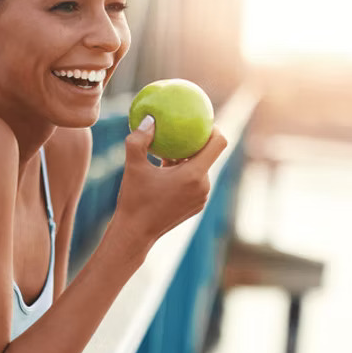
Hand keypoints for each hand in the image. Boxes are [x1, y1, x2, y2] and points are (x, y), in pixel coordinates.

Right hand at [114, 118, 222, 244]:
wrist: (136, 233)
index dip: (214, 129)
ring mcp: (202, 198)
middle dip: (196, 143)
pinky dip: (185, 174)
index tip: (201, 121)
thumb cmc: (134, 199)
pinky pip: (196, 183)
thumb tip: (150, 119)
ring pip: (201, 169)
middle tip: (180, 131)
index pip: (218, 143)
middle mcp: (204, 186)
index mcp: (194, 174)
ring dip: (188, 159)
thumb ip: (139, 139)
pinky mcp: (197, 206)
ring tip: (169, 151)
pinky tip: (167, 170)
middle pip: (208, 156)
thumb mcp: (133, 166)